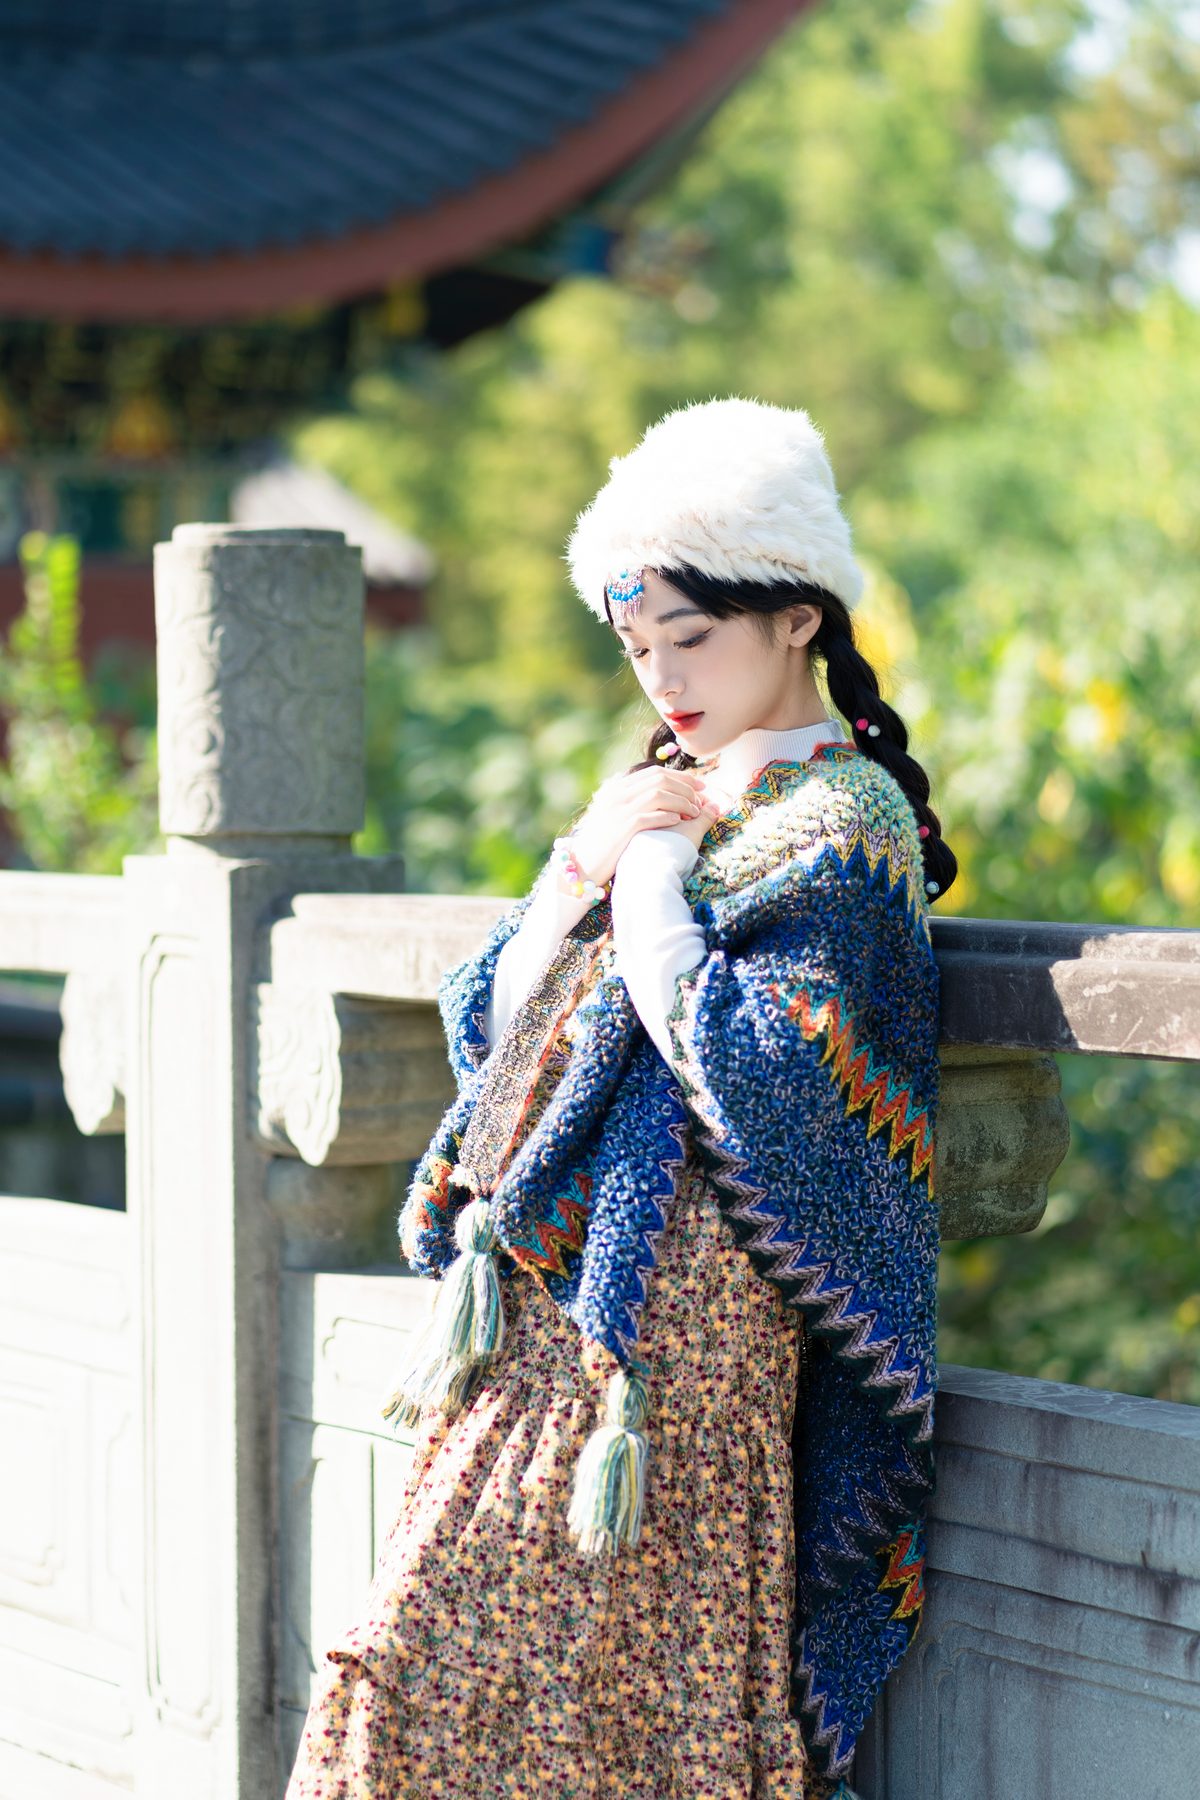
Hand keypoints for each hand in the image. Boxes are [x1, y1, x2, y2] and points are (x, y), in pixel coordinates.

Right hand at [564, 765, 713, 884]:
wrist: (582, 866)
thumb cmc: (603, 845)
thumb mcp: (614, 816)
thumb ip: (633, 802)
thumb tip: (663, 795)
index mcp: (616, 788)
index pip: (655, 772)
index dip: (681, 776)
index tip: (700, 785)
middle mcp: (617, 794)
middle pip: (660, 779)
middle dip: (686, 787)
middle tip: (701, 800)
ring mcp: (619, 810)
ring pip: (659, 794)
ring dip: (682, 801)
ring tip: (694, 813)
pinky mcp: (623, 828)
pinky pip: (652, 815)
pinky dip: (669, 815)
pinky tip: (679, 821)